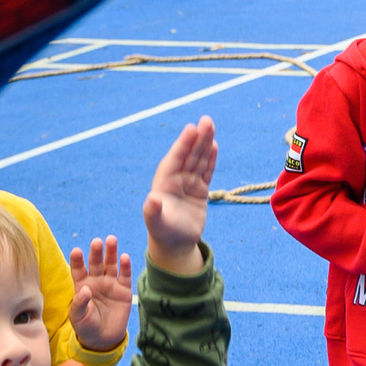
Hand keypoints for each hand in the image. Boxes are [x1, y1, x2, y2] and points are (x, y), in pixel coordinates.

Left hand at [65, 235, 133, 350]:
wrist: (103, 338)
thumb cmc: (86, 326)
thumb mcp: (78, 316)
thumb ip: (80, 302)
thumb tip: (86, 289)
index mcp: (82, 285)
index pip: (79, 269)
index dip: (78, 260)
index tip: (77, 250)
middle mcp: (96, 281)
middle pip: (96, 263)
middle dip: (96, 252)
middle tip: (97, 241)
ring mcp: (110, 284)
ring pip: (111, 265)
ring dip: (111, 253)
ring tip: (111, 240)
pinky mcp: (124, 290)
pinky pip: (125, 275)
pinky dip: (125, 266)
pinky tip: (125, 257)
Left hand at [140, 116, 215, 271]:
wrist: (174, 244)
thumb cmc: (163, 233)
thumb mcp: (156, 223)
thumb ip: (153, 211)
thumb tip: (151, 199)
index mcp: (164, 184)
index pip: (175, 159)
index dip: (183, 145)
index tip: (191, 129)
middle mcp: (176, 180)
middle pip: (189, 155)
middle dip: (197, 138)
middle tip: (206, 120)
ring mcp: (188, 184)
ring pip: (198, 159)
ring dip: (205, 143)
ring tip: (211, 125)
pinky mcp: (200, 190)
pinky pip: (206, 170)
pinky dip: (210, 158)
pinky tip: (214, 145)